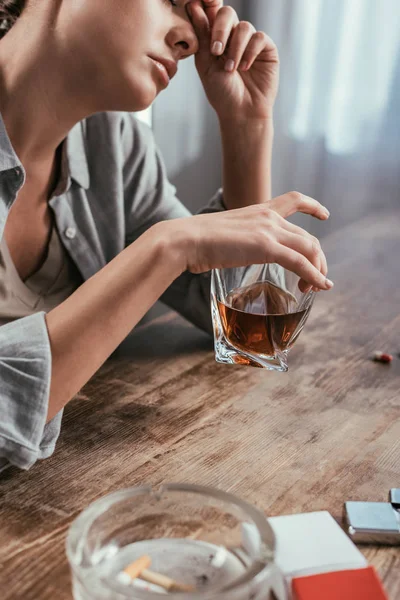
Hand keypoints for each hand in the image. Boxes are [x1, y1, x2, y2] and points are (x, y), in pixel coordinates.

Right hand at [165, 191, 331, 291]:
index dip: (313, 206)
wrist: (185, 240)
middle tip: (316, 278)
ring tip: (315, 288)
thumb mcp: (224, 234)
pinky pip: (300, 262)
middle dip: (318, 259)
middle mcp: (268, 217)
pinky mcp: (266, 247)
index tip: (324, 215)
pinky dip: (314, 275)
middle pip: (308, 237)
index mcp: (258, 210)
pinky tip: (320, 286)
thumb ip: (237, 240)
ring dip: (318, 270)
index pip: (294, 200)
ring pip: (310, 249)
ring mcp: (269, 230)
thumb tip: (233, 253)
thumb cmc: (196, 241)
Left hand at [187, 0, 278, 120]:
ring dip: (235, 48)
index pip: (211, 12)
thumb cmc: (222, 93)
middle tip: (216, 51)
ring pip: (244, 26)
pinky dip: (250, 52)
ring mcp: (250, 42)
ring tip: (231, 69)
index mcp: (215, 39)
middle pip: (227, 13)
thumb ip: (202, 36)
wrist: (241, 113)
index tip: (196, 3)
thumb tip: (194, 6)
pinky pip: (259, 37)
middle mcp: (233, 37)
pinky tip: (245, 68)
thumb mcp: (206, 65)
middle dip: (220, 30)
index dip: (207, 4)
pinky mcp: (266, 49)